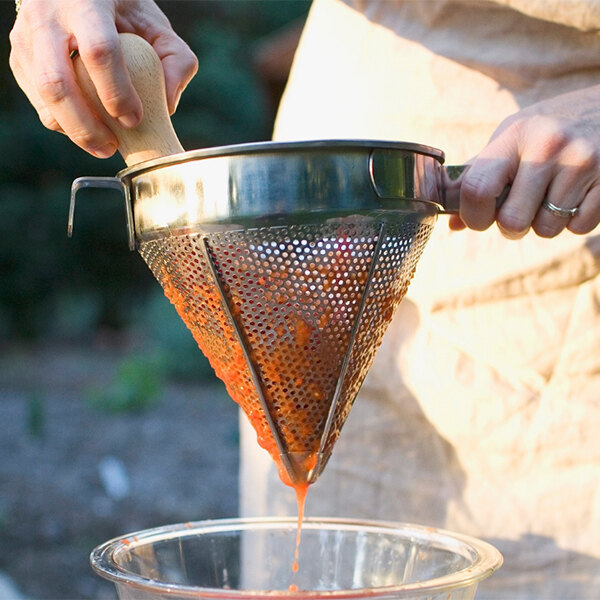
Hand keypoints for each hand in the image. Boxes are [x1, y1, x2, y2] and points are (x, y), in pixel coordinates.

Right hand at [9, 0, 197, 157]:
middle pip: (57, 83)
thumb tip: (169, 105)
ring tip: (102, 145)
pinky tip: (87, 127)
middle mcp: (47, 16)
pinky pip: (38, 101)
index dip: (117, 92)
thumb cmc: (123, 11)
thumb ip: (176, 60)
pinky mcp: (19, 57)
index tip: (134, 120)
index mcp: (87, 2)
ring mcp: (26, 37)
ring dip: (73, 130)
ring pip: (43, 96)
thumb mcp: (155, 24)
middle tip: (110, 148)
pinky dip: (63, 122)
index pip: (99, 51)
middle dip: (86, 126)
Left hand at [450, 85, 599, 237]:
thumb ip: (480, 177)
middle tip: (521, 210)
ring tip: (554, 195)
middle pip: (512, 221)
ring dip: (546, 223)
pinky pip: (578, 228)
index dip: (473, 216)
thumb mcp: (513, 138)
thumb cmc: (551, 129)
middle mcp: (548, 146)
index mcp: (515, 135)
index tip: (480, 218)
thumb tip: (453, 223)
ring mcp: (582, 162)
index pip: (476, 189)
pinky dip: (574, 221)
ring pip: (546, 229)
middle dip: (512, 227)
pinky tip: (578, 195)